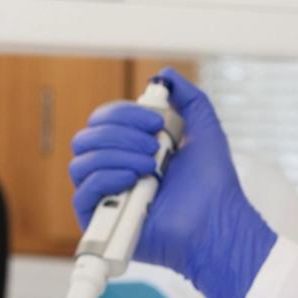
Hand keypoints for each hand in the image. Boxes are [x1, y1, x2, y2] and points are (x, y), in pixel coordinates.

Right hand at [68, 70, 276, 297]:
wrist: (216, 222)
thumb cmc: (212, 184)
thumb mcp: (204, 129)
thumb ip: (188, 98)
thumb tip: (165, 74)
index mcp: (130, 149)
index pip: (103, 120)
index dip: (123, 113)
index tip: (156, 121)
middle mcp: (113, 171)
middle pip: (86, 138)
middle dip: (120, 133)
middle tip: (153, 146)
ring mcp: (105, 196)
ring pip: (81, 161)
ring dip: (116, 154)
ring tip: (149, 166)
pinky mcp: (99, 222)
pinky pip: (83, 191)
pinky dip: (106, 177)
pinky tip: (133, 179)